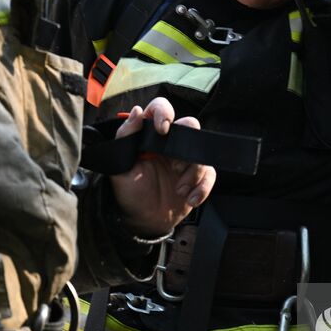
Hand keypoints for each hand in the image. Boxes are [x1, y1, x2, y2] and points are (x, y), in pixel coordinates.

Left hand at [108, 97, 215, 237]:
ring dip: (194, 172)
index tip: (163, 129)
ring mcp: (186, 159)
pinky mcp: (198, 176)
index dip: (164, 112)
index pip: (160, 109)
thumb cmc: (130, 192)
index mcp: (150, 136)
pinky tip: (190, 198)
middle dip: (185, 145)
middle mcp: (170, 143)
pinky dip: (203, 187)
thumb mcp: (120, 167)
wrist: (144, 221)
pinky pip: (210, 173)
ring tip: (179, 189)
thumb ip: (125, 138)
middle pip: (189, 125)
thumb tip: (136, 112)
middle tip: (174, 166)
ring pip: (201, 151)